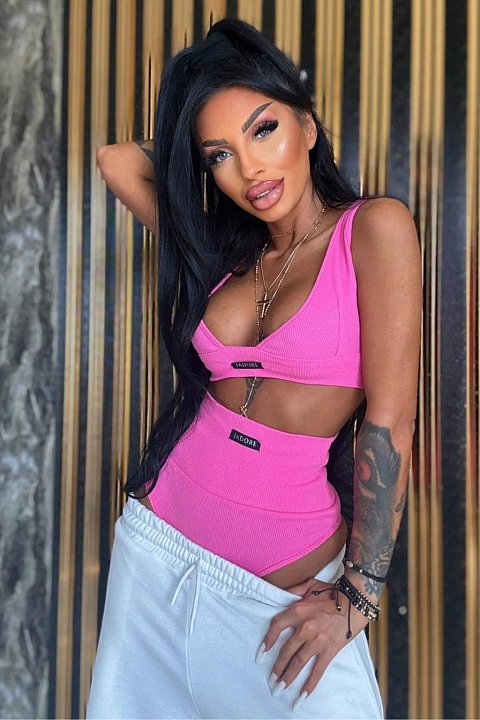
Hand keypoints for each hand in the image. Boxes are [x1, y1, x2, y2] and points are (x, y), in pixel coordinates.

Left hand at [257, 577, 368, 705]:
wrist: (356, 601)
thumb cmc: (333, 592)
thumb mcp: (310, 586)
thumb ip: (293, 591)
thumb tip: (281, 593)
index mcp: (298, 611)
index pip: (276, 626)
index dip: (267, 640)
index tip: (262, 652)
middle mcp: (305, 628)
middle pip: (286, 650)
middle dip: (277, 667)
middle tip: (271, 679)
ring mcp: (317, 641)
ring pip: (298, 662)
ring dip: (288, 676)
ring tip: (280, 687)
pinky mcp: (330, 650)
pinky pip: (318, 670)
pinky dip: (310, 683)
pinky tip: (303, 694)